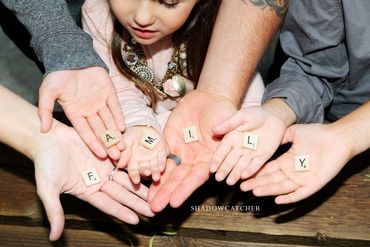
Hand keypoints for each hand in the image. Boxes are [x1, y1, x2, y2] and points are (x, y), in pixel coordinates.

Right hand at [34, 122, 153, 240]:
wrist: (48, 138)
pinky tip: (148, 168)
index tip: (136, 220)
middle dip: (138, 202)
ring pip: (127, 177)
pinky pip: (124, 159)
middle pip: (122, 193)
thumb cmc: (45, 163)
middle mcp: (99, 180)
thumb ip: (54, 211)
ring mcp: (104, 166)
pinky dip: (135, 164)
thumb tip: (54, 237)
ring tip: (156, 192)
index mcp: (87, 191)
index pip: (109, 205)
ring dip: (141, 185)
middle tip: (154, 210)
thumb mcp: (48, 189)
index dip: (122, 212)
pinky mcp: (107, 151)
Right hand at [38, 67, 124, 159]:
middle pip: (100, 130)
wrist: (70, 56)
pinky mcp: (109, 92)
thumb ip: (45, 111)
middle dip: (108, 143)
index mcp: (76, 113)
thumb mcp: (47, 93)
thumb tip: (43, 130)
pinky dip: (118, 116)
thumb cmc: (57, 75)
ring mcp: (100, 102)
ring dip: (115, 133)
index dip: (93, 143)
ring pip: (109, 121)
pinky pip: (115, 106)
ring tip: (122, 146)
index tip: (101, 155)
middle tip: (117, 156)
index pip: (85, 132)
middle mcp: (89, 111)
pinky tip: (122, 127)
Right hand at [118, 126, 167, 183]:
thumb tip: (119, 164)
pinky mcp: (162, 153)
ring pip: (154, 167)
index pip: (133, 171)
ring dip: (155, 172)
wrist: (143, 127)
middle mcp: (143, 163)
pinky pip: (162, 159)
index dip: (134, 176)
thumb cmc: (131, 135)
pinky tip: (162, 168)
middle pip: (144, 170)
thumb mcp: (125, 141)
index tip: (136, 180)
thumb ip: (123, 152)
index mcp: (132, 162)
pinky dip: (162, 163)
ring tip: (156, 177)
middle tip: (147, 173)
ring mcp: (153, 159)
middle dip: (145, 172)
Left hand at [148, 90, 236, 211]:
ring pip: (168, 171)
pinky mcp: (169, 141)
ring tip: (148, 200)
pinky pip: (160, 154)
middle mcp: (194, 159)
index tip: (175, 202)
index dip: (185, 189)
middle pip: (179, 179)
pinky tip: (144, 176)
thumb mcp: (228, 125)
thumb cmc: (223, 112)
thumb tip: (219, 142)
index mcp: (210, 159)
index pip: (196, 177)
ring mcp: (181, 151)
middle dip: (167, 193)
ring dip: (158, 186)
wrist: (210, 99)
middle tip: (154, 207)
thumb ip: (223, 137)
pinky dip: (153, 165)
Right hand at [210, 106, 286, 184]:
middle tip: (219, 179)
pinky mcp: (262, 157)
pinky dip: (250, 171)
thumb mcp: (241, 116)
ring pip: (241, 166)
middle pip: (229, 161)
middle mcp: (239, 148)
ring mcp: (250, 154)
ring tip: (229, 182)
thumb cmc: (255, 114)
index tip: (211, 168)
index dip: (216, 160)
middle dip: (224, 170)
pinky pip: (255, 165)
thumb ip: (229, 123)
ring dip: (235, 174)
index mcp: (231, 138)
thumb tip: (214, 130)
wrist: (274, 117)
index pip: (221, 151)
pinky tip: (245, 176)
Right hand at [240, 123, 351, 203]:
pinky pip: (299, 194)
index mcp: (287, 161)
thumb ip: (281, 137)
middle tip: (242, 187)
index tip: (244, 174)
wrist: (337, 137)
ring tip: (254, 191)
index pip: (269, 169)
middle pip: (272, 180)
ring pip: (281, 187)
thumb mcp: (294, 132)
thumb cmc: (317, 133)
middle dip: (257, 183)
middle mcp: (293, 171)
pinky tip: (278, 200)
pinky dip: (289, 198)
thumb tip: (267, 138)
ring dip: (268, 190)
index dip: (257, 172)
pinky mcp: (313, 184)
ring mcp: (302, 179)